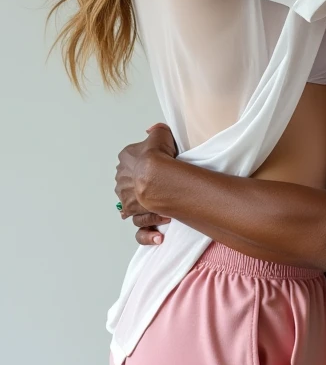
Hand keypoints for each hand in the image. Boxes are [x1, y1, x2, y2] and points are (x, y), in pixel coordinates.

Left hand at [115, 124, 176, 245]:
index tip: (161, 167)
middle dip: (145, 189)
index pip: (133, 162)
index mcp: (124, 159)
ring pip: (134, 205)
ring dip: (149, 210)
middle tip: (164, 191)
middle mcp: (121, 180)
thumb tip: (151, 129)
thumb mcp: (160, 133)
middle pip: (131, 184)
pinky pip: (140, 225)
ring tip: (166, 212)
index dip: (147, 165)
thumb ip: (156, 130)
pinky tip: (159, 235)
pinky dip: (149, 231)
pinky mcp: (133, 213)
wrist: (155, 172)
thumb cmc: (157, 153)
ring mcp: (125, 198)